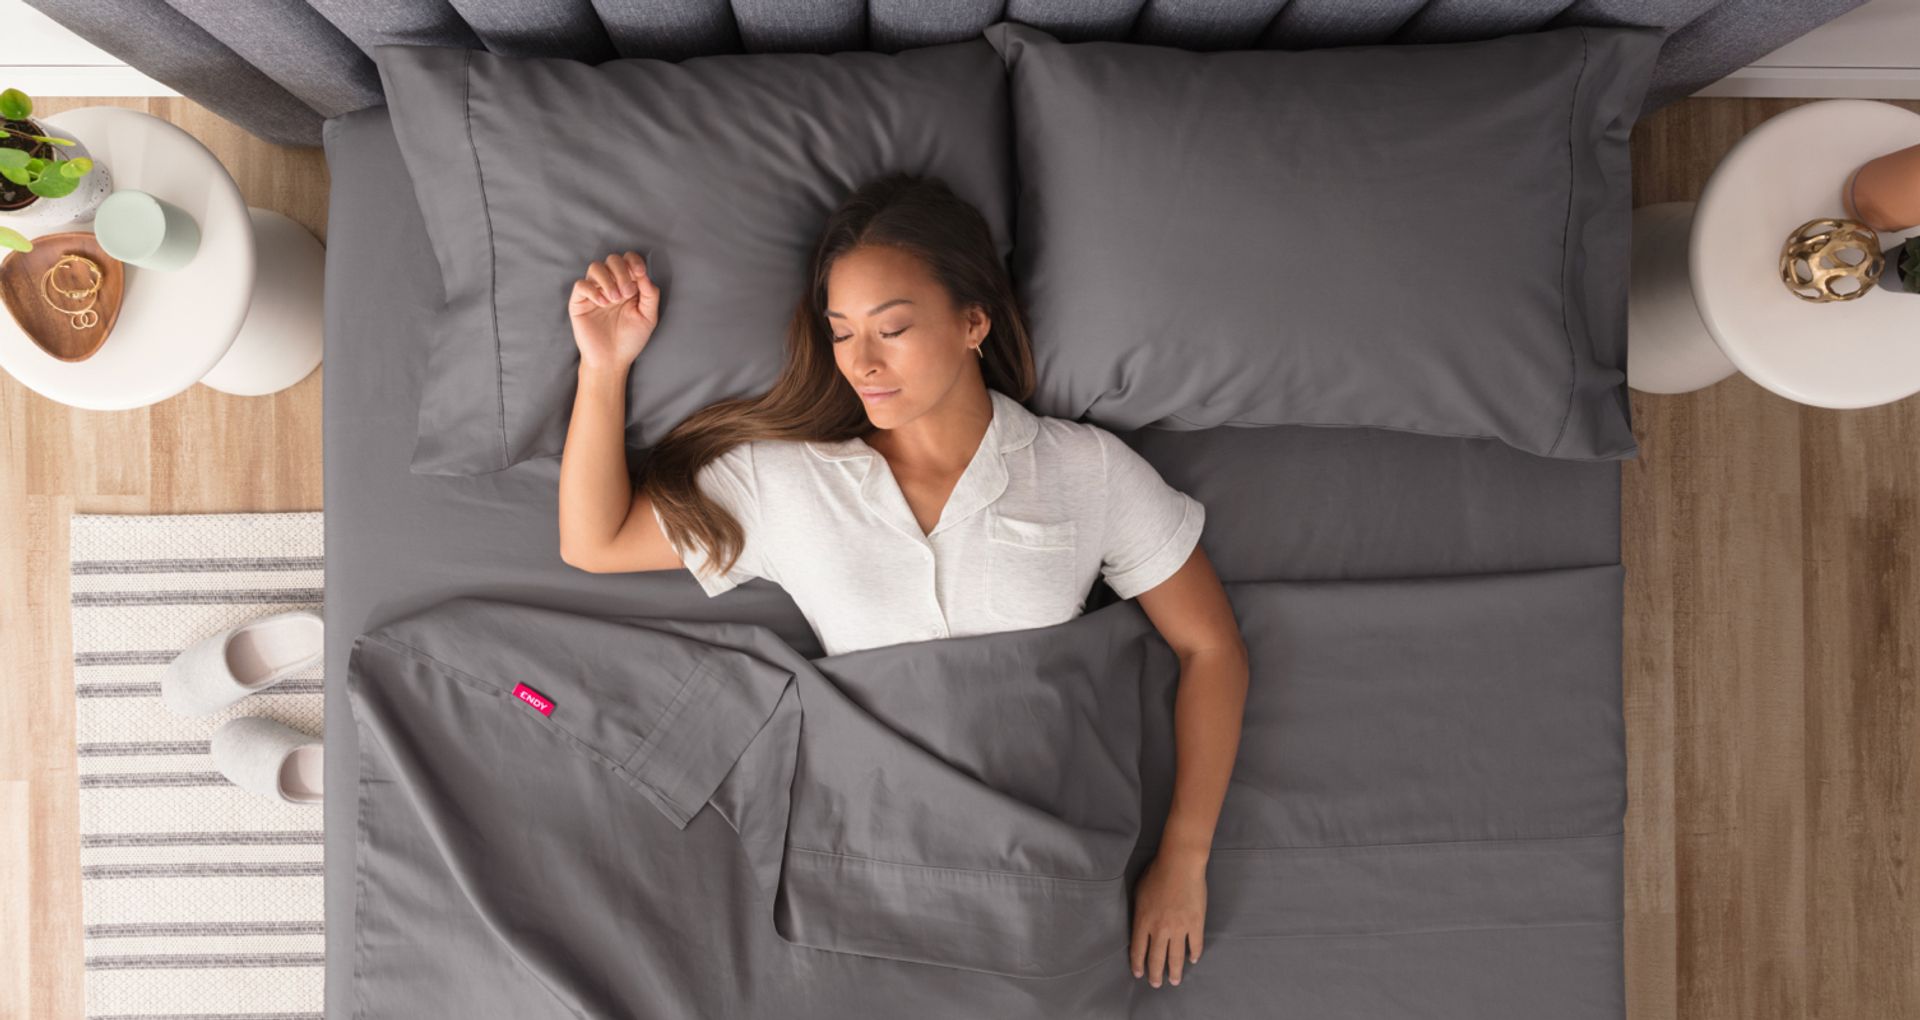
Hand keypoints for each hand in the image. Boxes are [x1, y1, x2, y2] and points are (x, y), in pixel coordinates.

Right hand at [569, 251, 660, 372]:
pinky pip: (581, 284)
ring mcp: (594, 292)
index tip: (640, 274)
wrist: (612, 360)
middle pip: (612, 259)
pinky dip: (593, 290)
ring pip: (595, 267)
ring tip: (614, 300)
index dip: (634, 261)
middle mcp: (610, 285)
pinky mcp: (579, 302)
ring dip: (608, 280)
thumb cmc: (630, 339)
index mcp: (628, 285)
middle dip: (622, 272)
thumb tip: (644, 274)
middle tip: (627, 294)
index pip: (628, 260)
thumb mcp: (648, 316)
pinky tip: (602, 303)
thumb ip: (650, 294)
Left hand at [1129, 849, 1206, 987]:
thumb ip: (1139, 911)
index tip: (1139, 974)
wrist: (1180, 864)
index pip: (1138, 950)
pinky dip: (1194, 954)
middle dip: (1155, 974)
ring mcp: (1179, 928)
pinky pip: (1195, 945)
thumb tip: (1140, 923)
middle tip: (1156, 984)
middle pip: (1156, 958)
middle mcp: (1160, 929)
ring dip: (1175, 971)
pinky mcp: (1196, 924)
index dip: (1138, 964)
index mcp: (1143, 921)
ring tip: (1175, 980)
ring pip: (1176, 957)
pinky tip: (1193, 960)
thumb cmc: (1156, 873)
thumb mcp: (1138, 892)